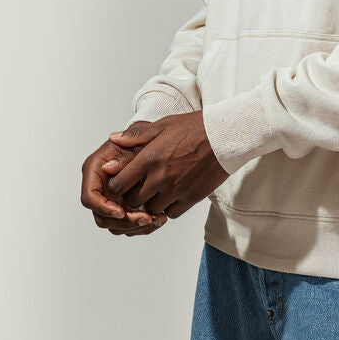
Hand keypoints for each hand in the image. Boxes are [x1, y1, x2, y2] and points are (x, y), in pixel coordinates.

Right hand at [81, 124, 167, 236]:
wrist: (157, 141)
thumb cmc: (144, 137)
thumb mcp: (137, 138)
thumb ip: (122, 156)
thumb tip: (108, 167)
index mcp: (95, 169)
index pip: (90, 197)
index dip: (103, 207)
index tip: (121, 212)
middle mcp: (100, 187)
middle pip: (102, 217)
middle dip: (124, 222)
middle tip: (145, 219)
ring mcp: (112, 199)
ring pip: (116, 225)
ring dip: (135, 227)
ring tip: (156, 219)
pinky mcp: (125, 206)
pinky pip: (129, 225)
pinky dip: (143, 226)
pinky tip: (159, 219)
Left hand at [102, 110, 228, 218]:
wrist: (224, 137)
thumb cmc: (194, 128)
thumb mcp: (163, 126)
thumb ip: (136, 135)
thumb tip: (114, 139)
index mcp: (150, 158)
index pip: (119, 183)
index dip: (117, 184)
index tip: (121, 181)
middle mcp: (160, 177)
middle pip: (133, 200)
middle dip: (132, 196)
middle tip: (137, 187)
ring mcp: (176, 189)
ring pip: (151, 209)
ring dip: (150, 203)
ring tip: (155, 191)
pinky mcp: (191, 198)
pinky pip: (171, 213)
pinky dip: (168, 207)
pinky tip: (171, 195)